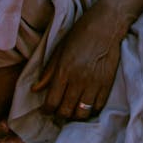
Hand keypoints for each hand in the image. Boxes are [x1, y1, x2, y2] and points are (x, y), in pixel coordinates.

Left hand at [32, 5, 124, 121]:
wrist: (105, 26)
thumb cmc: (78, 36)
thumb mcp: (58, 51)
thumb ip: (47, 73)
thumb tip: (35, 90)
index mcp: (63, 71)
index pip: (52, 102)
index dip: (47, 110)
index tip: (46, 110)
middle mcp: (78, 80)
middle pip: (66, 111)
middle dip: (60, 115)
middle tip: (58, 112)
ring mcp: (94, 83)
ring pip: (83, 113)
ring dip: (75, 116)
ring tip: (72, 111)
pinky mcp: (107, 84)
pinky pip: (98, 107)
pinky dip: (91, 111)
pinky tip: (86, 106)